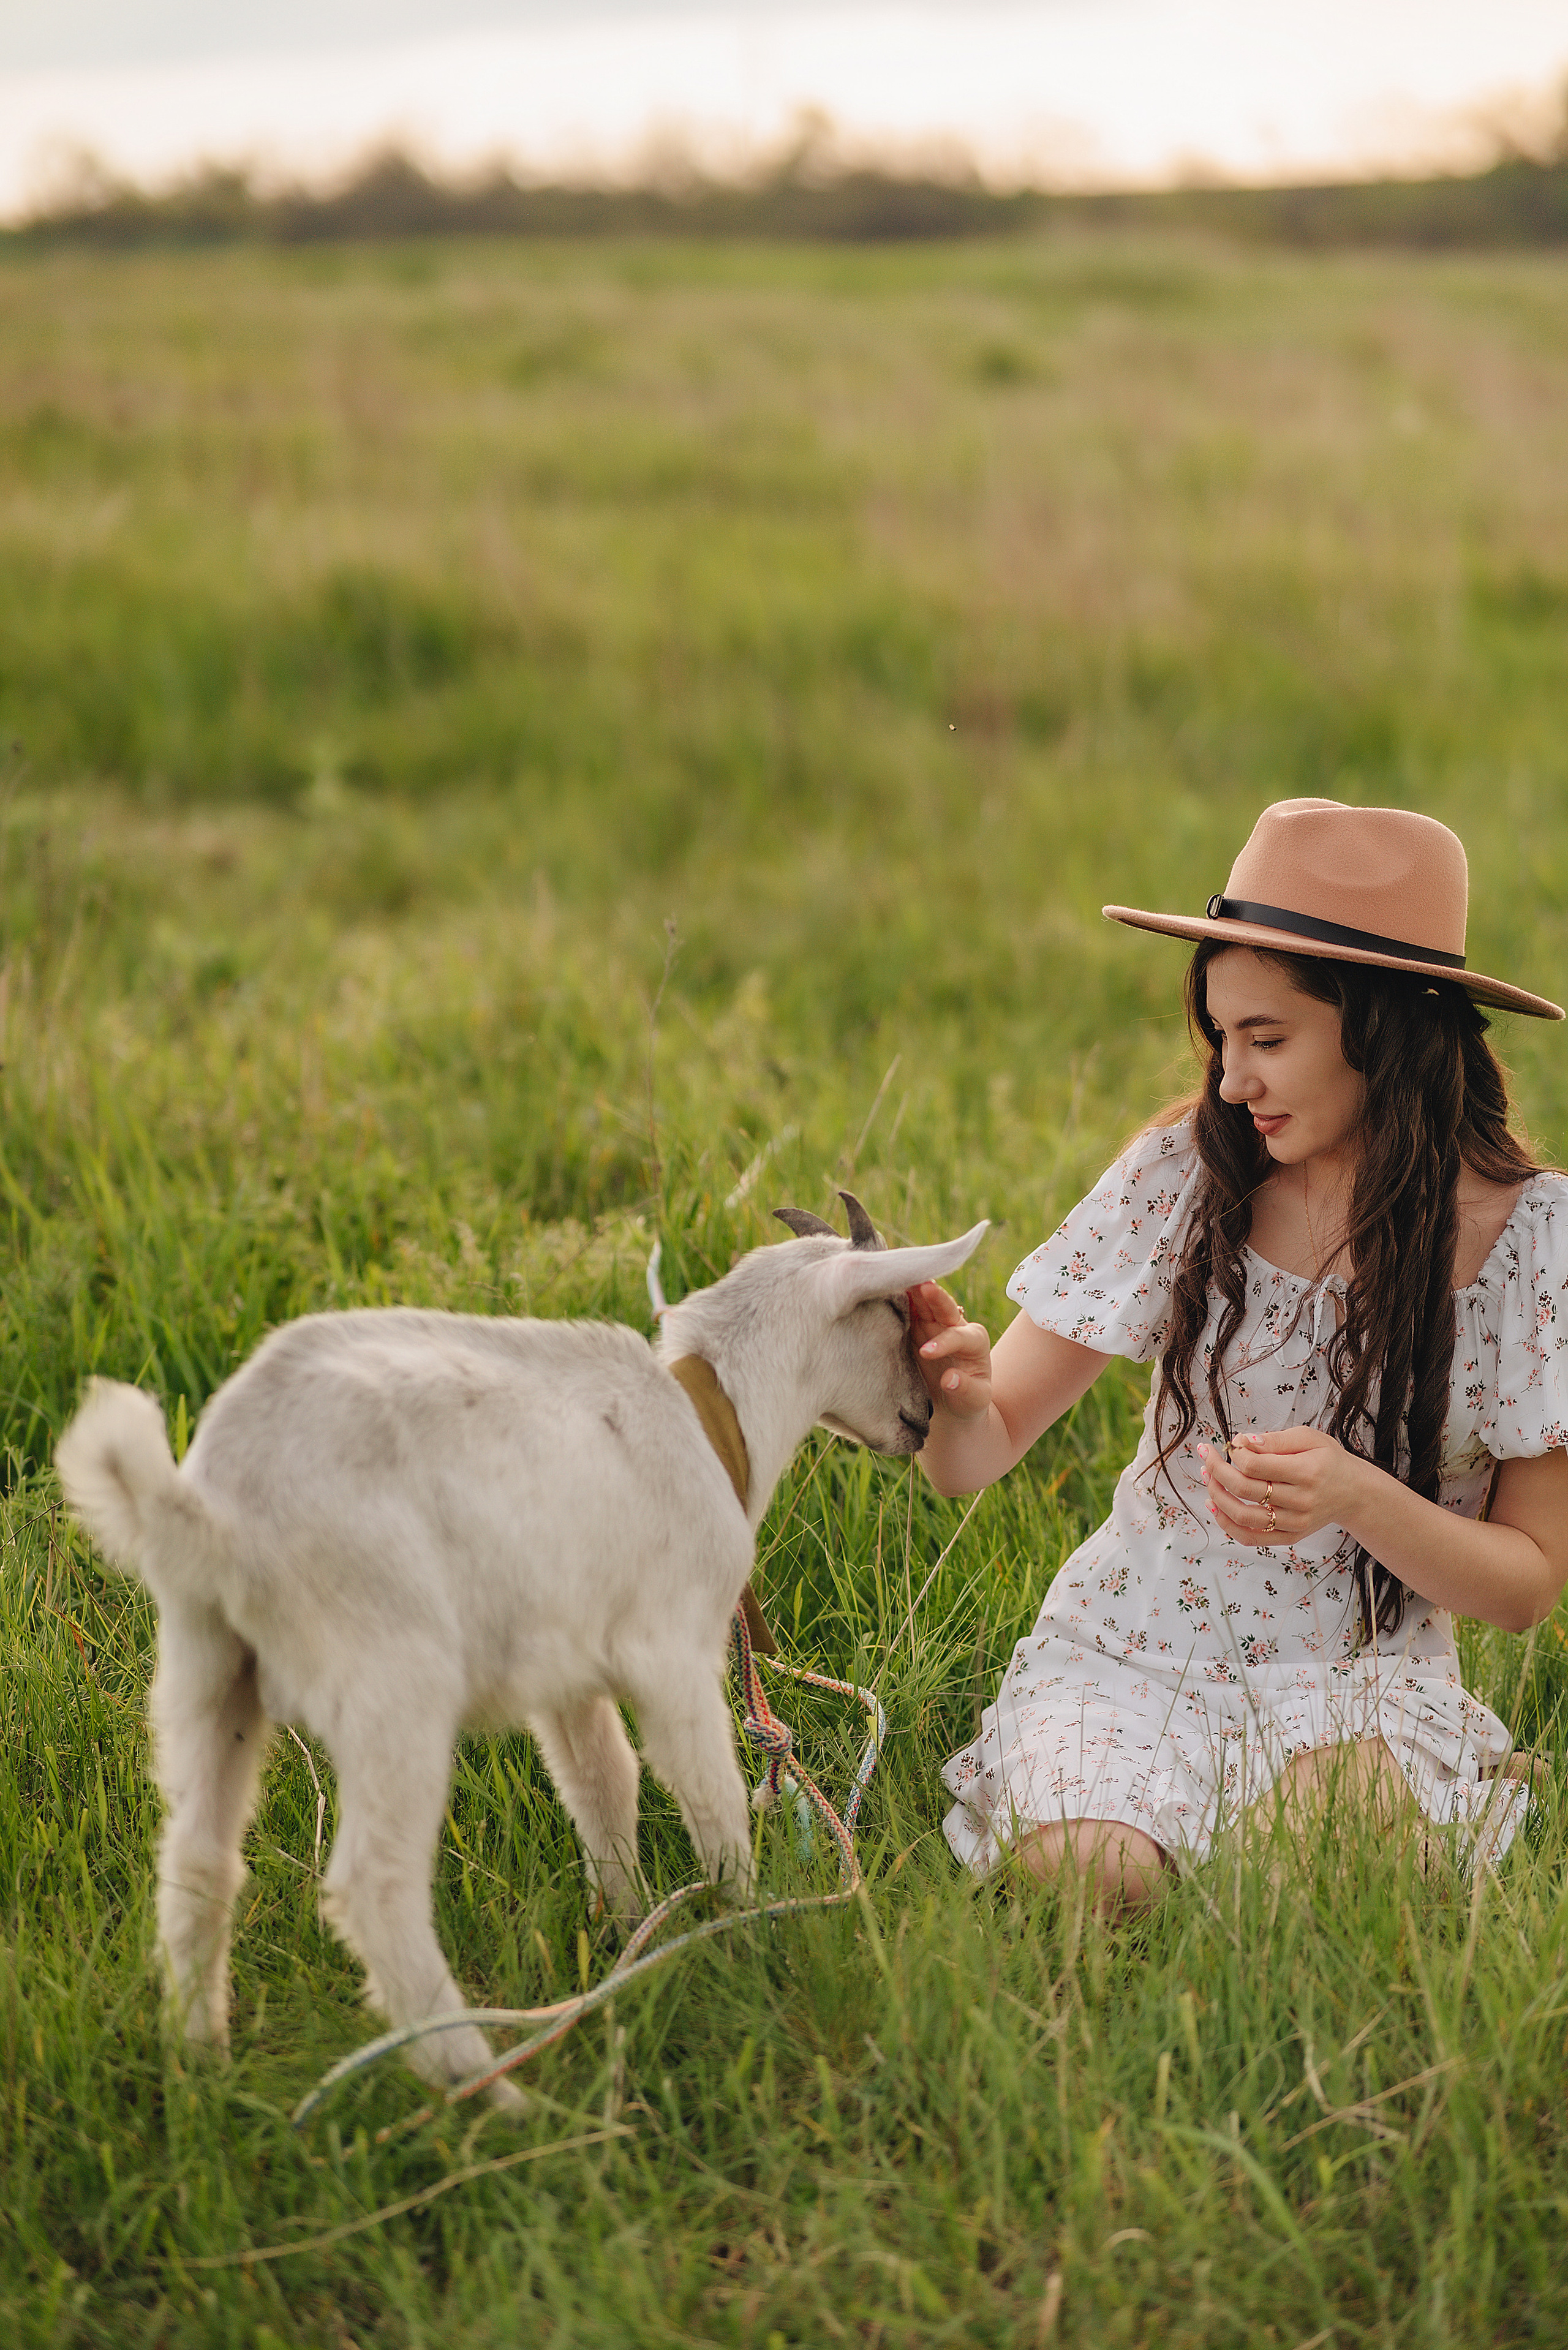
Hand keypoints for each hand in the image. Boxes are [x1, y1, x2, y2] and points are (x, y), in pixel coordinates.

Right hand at [908, 1280, 991, 1423]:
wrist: (949, 1401)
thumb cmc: (966, 1400)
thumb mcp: (974, 1400)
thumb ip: (966, 1389)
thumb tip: (950, 1379)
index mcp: (974, 1341)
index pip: (959, 1336)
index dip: (943, 1342)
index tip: (925, 1353)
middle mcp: (954, 1326)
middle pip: (945, 1307)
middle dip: (934, 1296)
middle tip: (921, 1285)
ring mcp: (932, 1324)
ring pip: (923, 1303)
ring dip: (911, 1291)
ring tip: (897, 1279)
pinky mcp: (914, 1326)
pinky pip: (905, 1310)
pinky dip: (895, 1301)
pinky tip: (881, 1293)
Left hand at [1197, 1427, 1368, 1547]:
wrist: (1354, 1492)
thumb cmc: (1328, 1461)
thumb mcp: (1309, 1438)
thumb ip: (1275, 1439)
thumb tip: (1244, 1442)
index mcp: (1306, 1472)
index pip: (1255, 1466)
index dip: (1234, 1454)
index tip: (1230, 1444)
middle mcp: (1301, 1501)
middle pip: (1245, 1489)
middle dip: (1218, 1471)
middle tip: (1207, 1457)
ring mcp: (1295, 1523)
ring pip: (1244, 1517)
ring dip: (1218, 1497)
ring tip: (1208, 1480)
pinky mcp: (1291, 1536)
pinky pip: (1252, 1538)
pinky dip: (1228, 1525)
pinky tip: (1215, 1506)